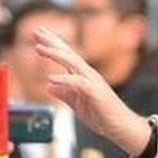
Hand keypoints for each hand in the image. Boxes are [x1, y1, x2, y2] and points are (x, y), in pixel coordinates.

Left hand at [34, 27, 150, 155]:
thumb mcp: (77, 104)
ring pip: (73, 63)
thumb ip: (64, 94)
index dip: (52, 44)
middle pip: (68, 53)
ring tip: (39, 48)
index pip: (66, 56)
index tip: (38, 34)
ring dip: (55, 54)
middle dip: (52, 41)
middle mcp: (88, 75)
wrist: (120, 127)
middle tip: (36, 30)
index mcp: (83, 76)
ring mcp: (93, 82)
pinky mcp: (96, 93)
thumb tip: (48, 86)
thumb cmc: (102, 115)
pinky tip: (51, 78)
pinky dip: (64, 80)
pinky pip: (78, 83)